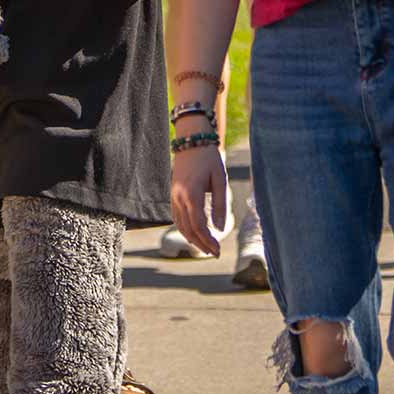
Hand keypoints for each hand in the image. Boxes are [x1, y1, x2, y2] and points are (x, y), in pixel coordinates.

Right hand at [170, 140, 231, 256]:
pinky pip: (176, 217)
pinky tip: (195, 234)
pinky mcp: (172, 194)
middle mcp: (179, 197)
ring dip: (192, 239)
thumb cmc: (209, 158)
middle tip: (214, 254)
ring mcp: (173, 196)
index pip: (198, 225)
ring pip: (180, 225)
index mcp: (191, 194)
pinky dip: (185, 229)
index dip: (208, 241)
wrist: (192, 139)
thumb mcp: (220, 179)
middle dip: (201, 244)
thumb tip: (220, 229)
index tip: (218, 251)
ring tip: (206, 248)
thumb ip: (220, 205)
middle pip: (188, 229)